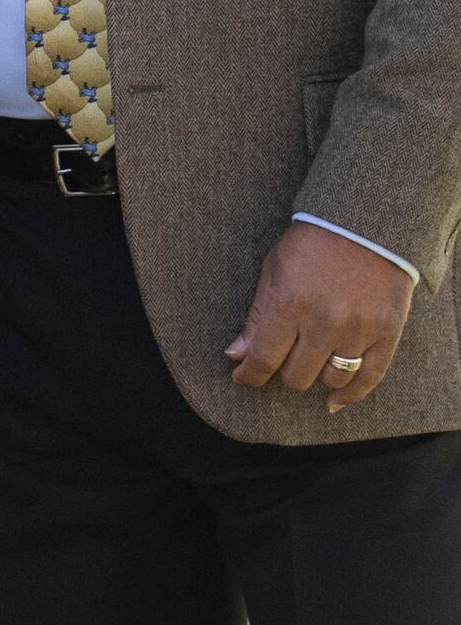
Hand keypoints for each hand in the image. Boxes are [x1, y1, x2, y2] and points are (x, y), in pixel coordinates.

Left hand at [229, 220, 415, 409]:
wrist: (369, 222)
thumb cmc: (314, 243)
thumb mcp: (273, 271)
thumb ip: (257, 316)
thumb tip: (237, 355)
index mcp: (289, 306)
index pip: (262, 360)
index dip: (248, 376)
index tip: (244, 377)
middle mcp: (324, 323)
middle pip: (296, 376)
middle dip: (283, 372)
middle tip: (282, 359)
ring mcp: (358, 329)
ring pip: (331, 379)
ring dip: (316, 376)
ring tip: (311, 363)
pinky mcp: (387, 332)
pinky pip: (370, 376)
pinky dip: (351, 394)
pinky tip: (335, 401)